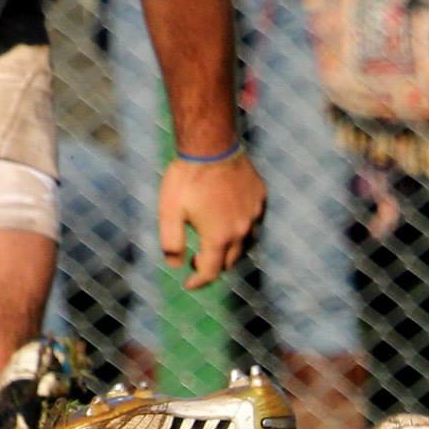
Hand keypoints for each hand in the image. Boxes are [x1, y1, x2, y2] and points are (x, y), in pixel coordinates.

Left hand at [157, 151, 266, 289]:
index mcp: (218, 237)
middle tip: (196, 258)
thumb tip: (175, 265)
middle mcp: (241, 230)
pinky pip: (254, 220)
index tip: (188, 284)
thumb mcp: (168, 212)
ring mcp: (253, 214)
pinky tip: (228, 216)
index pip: (210, 272)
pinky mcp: (260, 198)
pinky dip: (242, 226)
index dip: (198, 282)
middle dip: (213, 265)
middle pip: (229, 261)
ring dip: (230, 248)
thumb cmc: (186, 178)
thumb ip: (171, 243)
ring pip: (246, 243)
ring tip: (215, 240)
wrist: (211, 144)